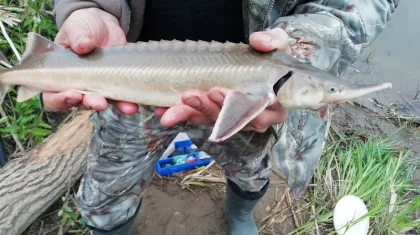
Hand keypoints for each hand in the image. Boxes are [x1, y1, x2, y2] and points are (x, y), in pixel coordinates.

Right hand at [41, 8, 138, 114]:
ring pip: (101, 103)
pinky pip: (119, 98)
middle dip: (89, 103)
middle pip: (79, 103)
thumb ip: (76, 36)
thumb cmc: (82, 27)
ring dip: (112, 106)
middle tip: (98, 102)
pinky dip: (126, 103)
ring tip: (124, 107)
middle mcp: (76, 85)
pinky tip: (133, 105)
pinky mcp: (114, 85)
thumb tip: (82, 45)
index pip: (52, 95)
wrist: (104, 25)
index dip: (59, 99)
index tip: (72, 94)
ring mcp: (96, 87)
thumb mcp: (76, 28)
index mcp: (58, 75)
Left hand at [155, 28, 291, 132]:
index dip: (236, 108)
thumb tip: (258, 41)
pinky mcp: (216, 115)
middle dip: (209, 109)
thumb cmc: (272, 57)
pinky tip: (164, 110)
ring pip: (213, 121)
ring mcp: (233, 119)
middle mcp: (255, 118)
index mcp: (274, 107)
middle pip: (231, 121)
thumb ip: (273, 41)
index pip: (256, 113)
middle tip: (192, 95)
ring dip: (193, 112)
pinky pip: (199, 117)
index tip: (218, 92)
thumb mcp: (278, 44)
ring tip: (176, 102)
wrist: (260, 60)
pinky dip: (182, 113)